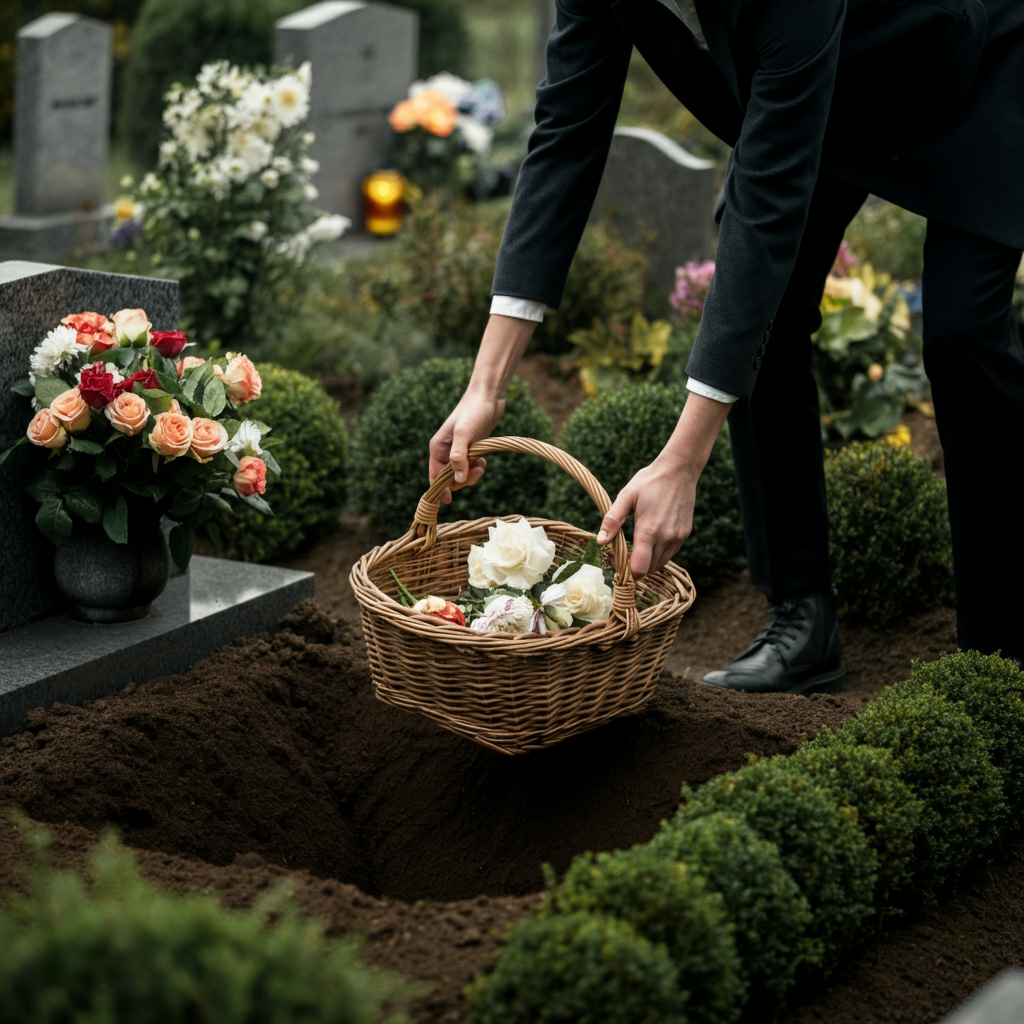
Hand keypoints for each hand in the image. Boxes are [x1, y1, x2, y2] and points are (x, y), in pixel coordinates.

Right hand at [428, 389, 504, 503]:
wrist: (488, 397)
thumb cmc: (473, 412)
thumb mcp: (465, 434)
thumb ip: (459, 456)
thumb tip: (457, 479)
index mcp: (438, 448)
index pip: (434, 476)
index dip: (440, 490)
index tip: (448, 501)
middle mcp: (446, 451)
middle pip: (449, 479)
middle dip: (462, 480)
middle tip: (477, 472)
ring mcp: (459, 452)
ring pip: (462, 475)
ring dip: (472, 475)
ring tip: (481, 465)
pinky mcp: (471, 450)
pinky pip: (471, 468)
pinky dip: (477, 469)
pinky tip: (483, 461)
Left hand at [595, 453, 699, 576]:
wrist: (679, 470)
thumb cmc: (649, 482)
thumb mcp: (626, 496)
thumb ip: (612, 520)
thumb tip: (600, 541)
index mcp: (648, 531)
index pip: (639, 568)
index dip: (627, 571)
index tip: (618, 562)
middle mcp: (665, 538)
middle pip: (649, 569)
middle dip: (635, 567)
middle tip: (625, 554)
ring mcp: (677, 537)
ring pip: (660, 564)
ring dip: (648, 562)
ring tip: (637, 548)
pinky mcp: (684, 534)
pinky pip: (670, 554)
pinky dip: (659, 555)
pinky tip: (651, 541)